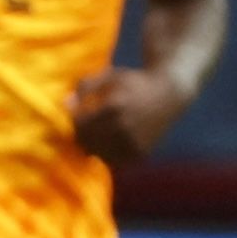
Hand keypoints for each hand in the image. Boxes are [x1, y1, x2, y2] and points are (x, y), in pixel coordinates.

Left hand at [68, 67, 187, 167]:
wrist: (169, 94)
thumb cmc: (134, 82)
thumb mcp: (109, 76)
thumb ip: (85, 86)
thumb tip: (66, 103)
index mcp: (114, 108)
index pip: (80, 124)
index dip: (73, 119)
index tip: (76, 113)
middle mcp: (124, 128)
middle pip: (86, 141)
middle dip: (81, 133)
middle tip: (85, 125)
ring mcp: (133, 143)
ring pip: (98, 154)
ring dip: (92, 146)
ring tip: (97, 133)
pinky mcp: (141, 153)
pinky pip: (114, 161)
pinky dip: (107, 155)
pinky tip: (108, 143)